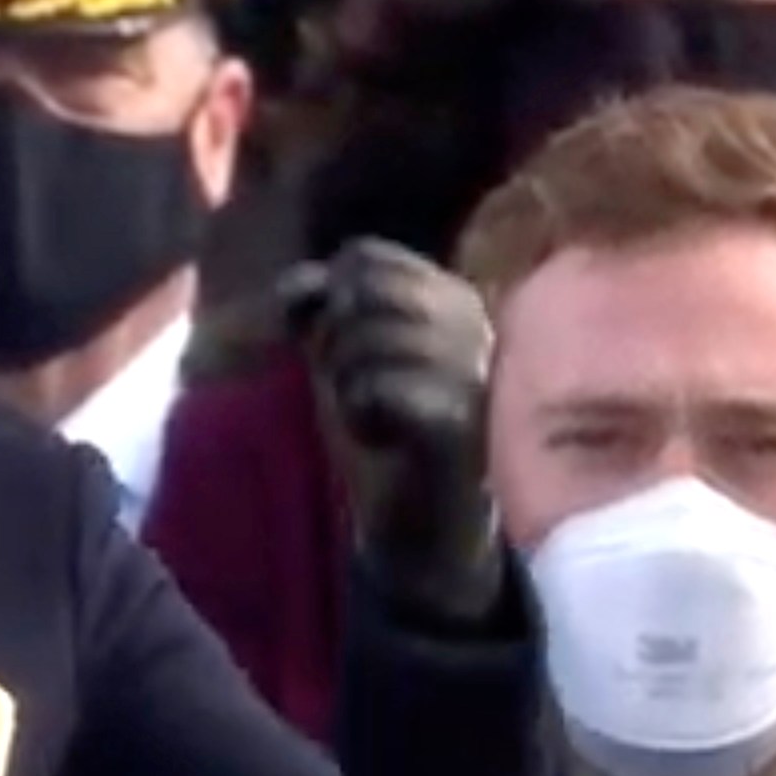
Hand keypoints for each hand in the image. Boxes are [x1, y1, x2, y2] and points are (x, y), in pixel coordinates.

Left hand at [284, 239, 500, 624]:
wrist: (419, 520)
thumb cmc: (383, 429)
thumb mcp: (340, 356)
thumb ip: (318, 309)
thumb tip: (299, 282)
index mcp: (450, 296)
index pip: (367, 255)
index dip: (325, 294)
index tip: (329, 342)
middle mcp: (475, 321)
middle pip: (362, 290)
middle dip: (333, 340)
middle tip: (356, 385)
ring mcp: (476, 368)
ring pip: (368, 337)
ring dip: (345, 382)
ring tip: (373, 413)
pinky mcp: (463, 417)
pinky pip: (379, 385)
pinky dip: (359, 412)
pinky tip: (380, 436)